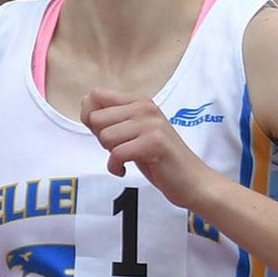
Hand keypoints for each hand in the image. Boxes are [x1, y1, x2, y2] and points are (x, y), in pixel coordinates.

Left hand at [81, 89, 216, 208]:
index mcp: (139, 101)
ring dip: (111, 154)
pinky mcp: (154, 143)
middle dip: (102, 139)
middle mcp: (145, 107)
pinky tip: (125, 170)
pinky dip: (115, 167)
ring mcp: (151, 124)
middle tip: (121, 149)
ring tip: (128, 158)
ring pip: (105, 136)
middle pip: (96, 118)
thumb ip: (111, 119)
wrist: (192, 181)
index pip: (95, 95)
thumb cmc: (158, 158)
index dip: (91, 117)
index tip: (107, 134)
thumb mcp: (133, 132)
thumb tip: (85, 106)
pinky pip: (116, 153)